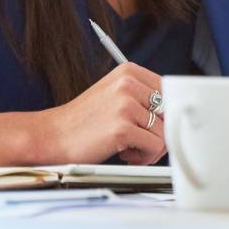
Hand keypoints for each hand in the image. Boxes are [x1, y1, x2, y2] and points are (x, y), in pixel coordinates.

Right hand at [32, 62, 166, 165]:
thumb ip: (142, 97)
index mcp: (129, 72)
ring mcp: (126, 105)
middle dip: (159, 132)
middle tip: (139, 141)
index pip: (169, 91)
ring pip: (164, 131)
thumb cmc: (83, 122)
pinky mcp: (122, 128)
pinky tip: (125, 155)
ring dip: (150, 147)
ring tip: (130, 149)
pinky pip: (154, 147)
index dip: (165, 113)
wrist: (50, 137)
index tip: (155, 125)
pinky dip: (144, 157)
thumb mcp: (113, 96)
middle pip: (170, 112)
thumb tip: (177, 112)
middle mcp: (128, 84)